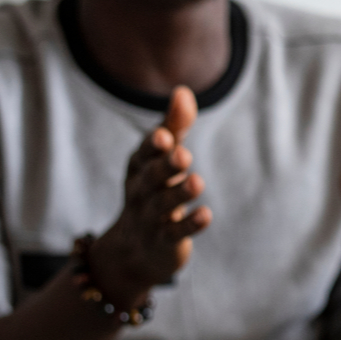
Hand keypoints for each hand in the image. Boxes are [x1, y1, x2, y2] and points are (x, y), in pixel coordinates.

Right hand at [90, 87, 211, 304]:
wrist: (134, 249)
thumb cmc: (153, 189)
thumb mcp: (160, 157)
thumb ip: (174, 126)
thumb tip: (183, 91)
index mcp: (139, 168)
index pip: (144, 154)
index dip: (153, 146)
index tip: (165, 136)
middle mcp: (141, 192)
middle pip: (152, 178)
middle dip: (166, 166)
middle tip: (183, 155)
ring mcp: (151, 218)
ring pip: (163, 206)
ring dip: (179, 194)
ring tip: (197, 182)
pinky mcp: (164, 241)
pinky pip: (175, 233)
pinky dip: (190, 225)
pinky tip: (206, 215)